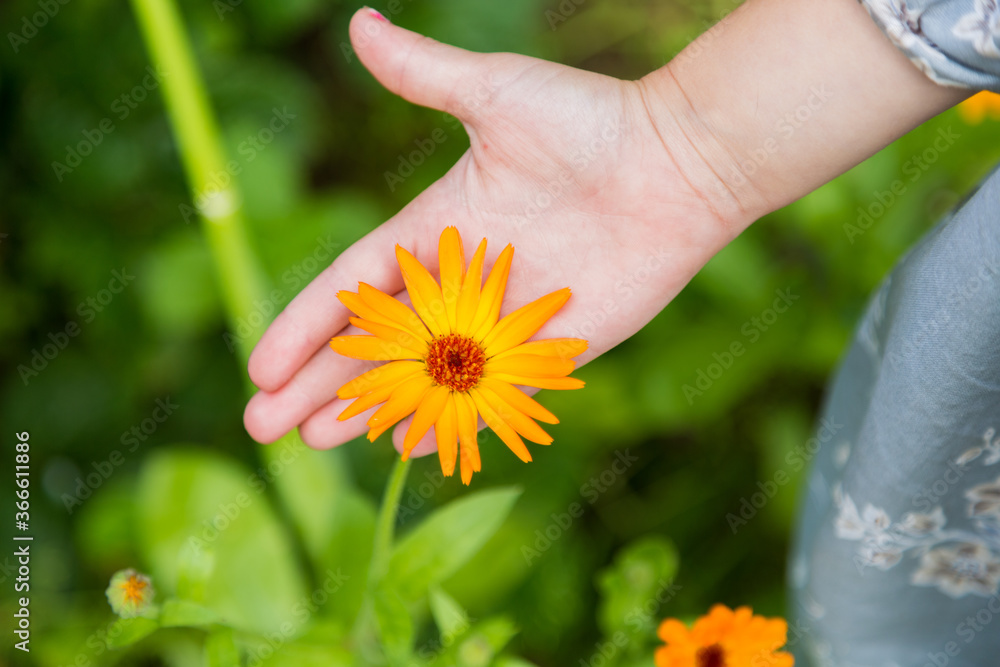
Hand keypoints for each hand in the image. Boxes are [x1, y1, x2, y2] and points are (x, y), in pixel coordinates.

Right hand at [243, 8, 743, 455]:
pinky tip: (403, 450)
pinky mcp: (549, 348)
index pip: (351, 288)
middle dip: (318, 384)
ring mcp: (502, 321)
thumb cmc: (589, 124)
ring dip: (368, 411)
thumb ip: (424, 75)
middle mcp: (460, 281)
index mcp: (435, 228)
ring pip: (420, 376)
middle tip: (266, 427)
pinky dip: (447, 423)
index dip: (304, 327)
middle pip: (374, 344)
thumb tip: (359, 22)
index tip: (261, 365)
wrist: (678, 164)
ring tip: (315, 445)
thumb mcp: (495, 94)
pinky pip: (487, 395)